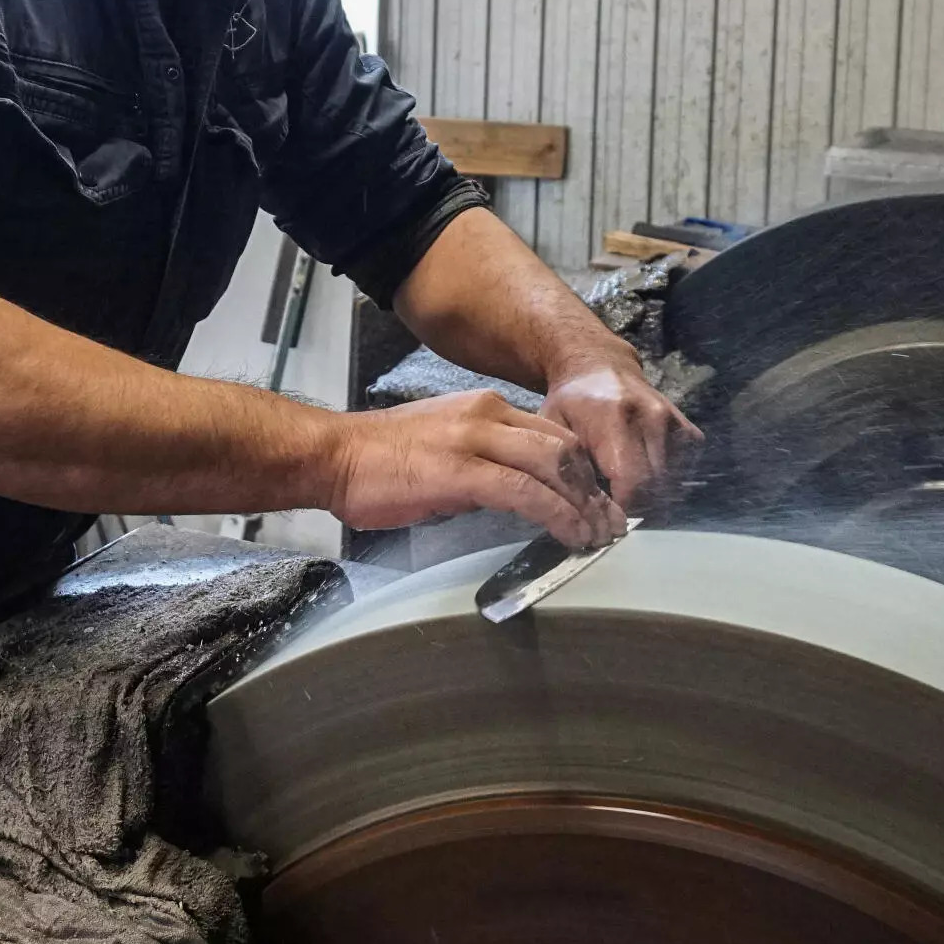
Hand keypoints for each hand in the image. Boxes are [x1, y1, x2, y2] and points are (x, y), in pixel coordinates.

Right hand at [324, 390, 626, 548]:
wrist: (333, 457)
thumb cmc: (378, 462)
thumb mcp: (443, 449)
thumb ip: (482, 462)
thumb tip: (514, 494)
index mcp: (484, 409)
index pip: (553, 433)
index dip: (584, 469)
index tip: (598, 500)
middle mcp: (486, 416)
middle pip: (564, 446)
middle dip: (594, 488)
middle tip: (611, 522)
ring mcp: (475, 440)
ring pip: (553, 466)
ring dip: (583, 504)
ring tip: (598, 534)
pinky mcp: (461, 472)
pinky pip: (525, 493)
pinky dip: (556, 515)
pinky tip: (570, 534)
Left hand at [541, 353, 702, 511]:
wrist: (600, 365)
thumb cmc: (571, 402)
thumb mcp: (553, 428)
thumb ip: (566, 466)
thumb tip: (583, 513)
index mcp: (614, 418)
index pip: (632, 481)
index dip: (622, 508)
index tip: (606, 517)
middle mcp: (651, 417)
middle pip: (656, 485)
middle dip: (637, 507)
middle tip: (616, 510)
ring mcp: (674, 422)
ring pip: (674, 483)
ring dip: (654, 497)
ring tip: (629, 492)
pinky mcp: (688, 429)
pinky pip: (686, 471)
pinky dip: (669, 483)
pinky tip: (647, 477)